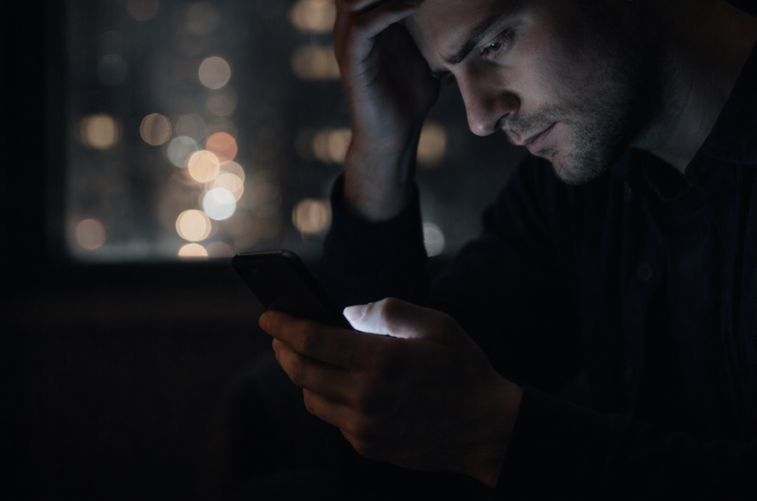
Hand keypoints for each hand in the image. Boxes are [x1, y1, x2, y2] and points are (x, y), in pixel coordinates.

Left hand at [259, 298, 522, 487]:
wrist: (487, 428)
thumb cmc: (464, 369)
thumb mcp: (437, 324)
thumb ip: (389, 311)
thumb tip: (348, 312)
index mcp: (381, 360)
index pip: (313, 341)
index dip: (284, 326)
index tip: (268, 316)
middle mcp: (367, 396)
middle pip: (302, 371)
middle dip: (283, 349)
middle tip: (279, 334)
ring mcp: (365, 427)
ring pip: (312, 399)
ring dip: (301, 375)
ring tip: (304, 357)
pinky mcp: (369, 446)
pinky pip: (334, 419)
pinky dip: (327, 398)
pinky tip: (337, 384)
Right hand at [333, 0, 439, 219]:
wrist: (395, 134)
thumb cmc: (410, 92)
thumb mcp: (425, 47)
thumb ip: (432, 22)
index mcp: (363, 18)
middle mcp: (348, 26)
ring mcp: (347, 43)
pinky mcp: (352, 62)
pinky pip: (361, 24)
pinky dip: (387, 9)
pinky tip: (414, 4)